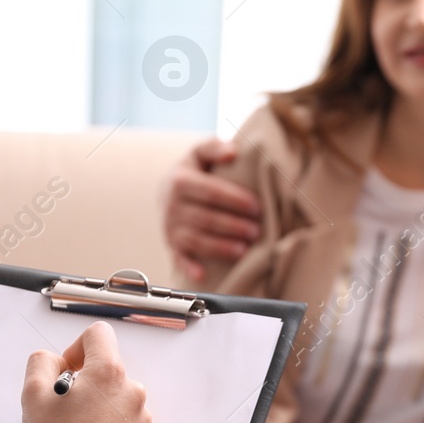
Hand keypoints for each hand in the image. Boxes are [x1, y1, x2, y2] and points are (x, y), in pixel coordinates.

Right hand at [21, 321, 151, 422]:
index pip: (98, 334)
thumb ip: (42, 362)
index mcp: (110, 372)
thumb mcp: (33, 393)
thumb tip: (55, 361)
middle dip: (86, 381)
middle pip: (107, 368)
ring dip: (97, 402)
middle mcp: (132, 390)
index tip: (66, 370)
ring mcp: (140, 416)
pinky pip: (122, 418)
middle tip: (65, 406)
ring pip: (115, 395)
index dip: (77, 347)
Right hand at [161, 138, 261, 279]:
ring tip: (244, 250)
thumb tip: (233, 151)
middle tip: (256, 231)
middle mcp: (171, 205)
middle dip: (232, 226)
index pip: (211, 192)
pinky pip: (178, 258)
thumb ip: (214, 147)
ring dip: (220, 247)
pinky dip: (189, 266)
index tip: (256, 206)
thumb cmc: (193, 172)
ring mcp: (170, 227)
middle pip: (205, 218)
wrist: (166, 191)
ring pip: (196, 240)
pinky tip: (203, 275)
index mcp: (180, 181)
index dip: (234, 200)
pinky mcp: (171, 245)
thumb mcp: (199, 154)